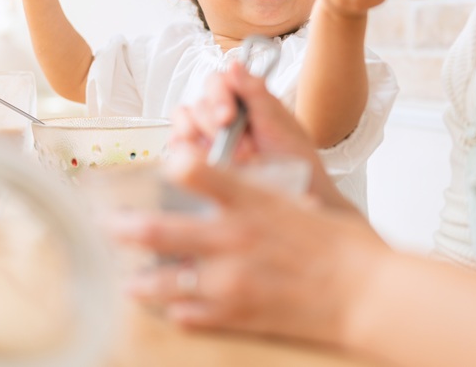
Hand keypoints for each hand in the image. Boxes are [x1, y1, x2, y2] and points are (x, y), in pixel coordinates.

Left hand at [110, 154, 389, 343]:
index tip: (155, 161)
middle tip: (108, 226)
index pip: (196, 170)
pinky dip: (177, 310)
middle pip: (161, 228)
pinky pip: (191, 314)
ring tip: (129, 283)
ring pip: (166, 280)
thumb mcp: (300, 199)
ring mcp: (232, 279)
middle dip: (126, 227)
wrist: (367, 294)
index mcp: (252, 202)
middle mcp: (233, 238)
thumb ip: (258, 192)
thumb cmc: (342, 245)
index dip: (168, 162)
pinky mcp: (239, 313)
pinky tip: (172, 309)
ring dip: (141, 281)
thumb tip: (232, 187)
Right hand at [169, 63, 319, 163]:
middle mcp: (222, 111)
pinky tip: (205, 162)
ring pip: (184, 122)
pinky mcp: (197, 155)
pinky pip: (178, 146)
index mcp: (244, 97)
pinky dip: (187, 152)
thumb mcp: (279, 124)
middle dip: (215, 128)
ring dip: (200, 139)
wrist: (298, 192)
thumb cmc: (293, 157)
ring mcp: (208, 133)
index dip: (218, 97)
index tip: (228, 118)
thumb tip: (235, 65)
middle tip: (242, 150)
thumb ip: (256, 93)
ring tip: (222, 158)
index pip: (217, 82)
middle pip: (199, 104)